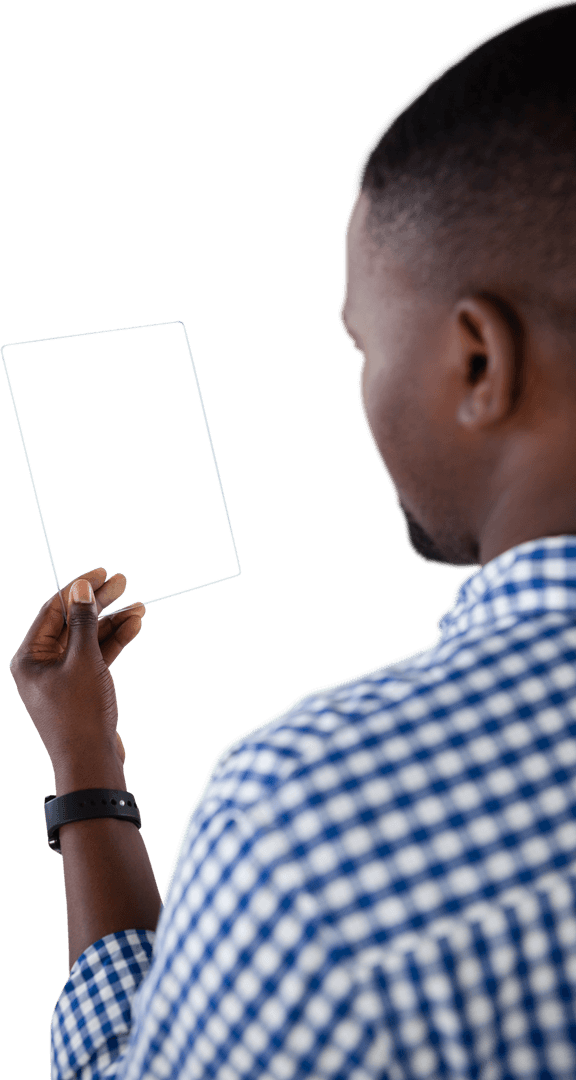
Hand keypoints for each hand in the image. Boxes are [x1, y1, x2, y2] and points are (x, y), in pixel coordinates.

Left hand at [8, 568, 144, 776]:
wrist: (91, 761)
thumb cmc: (80, 714)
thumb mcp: (83, 661)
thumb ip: (82, 621)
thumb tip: (80, 587)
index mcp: (29, 657)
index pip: (52, 609)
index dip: (78, 588)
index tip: (103, 572)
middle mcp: (42, 664)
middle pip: (72, 621)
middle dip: (99, 601)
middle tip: (124, 581)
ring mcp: (62, 676)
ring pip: (88, 638)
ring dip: (113, 621)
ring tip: (139, 606)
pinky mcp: (81, 687)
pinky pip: (97, 656)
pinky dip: (115, 641)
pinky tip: (135, 625)